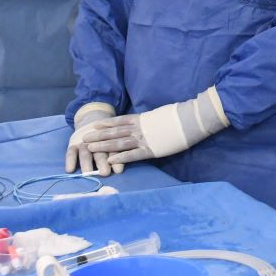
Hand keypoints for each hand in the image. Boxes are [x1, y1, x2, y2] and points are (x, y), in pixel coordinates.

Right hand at [65, 103, 119, 176]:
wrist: (91, 118)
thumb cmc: (106, 137)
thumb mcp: (113, 141)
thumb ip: (118, 153)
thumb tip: (121, 169)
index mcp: (110, 142)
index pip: (114, 152)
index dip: (117, 161)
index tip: (118, 171)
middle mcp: (97, 142)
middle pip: (100, 152)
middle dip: (102, 163)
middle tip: (105, 173)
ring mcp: (84, 142)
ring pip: (86, 152)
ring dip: (87, 162)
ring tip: (87, 173)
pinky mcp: (73, 142)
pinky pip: (70, 152)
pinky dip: (70, 160)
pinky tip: (69, 170)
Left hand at [77, 87, 228, 167]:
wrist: (191, 120)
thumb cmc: (179, 116)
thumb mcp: (161, 115)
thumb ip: (150, 120)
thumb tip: (146, 121)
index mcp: (143, 119)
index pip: (120, 121)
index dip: (106, 124)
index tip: (95, 124)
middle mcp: (140, 128)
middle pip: (115, 132)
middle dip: (98, 135)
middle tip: (84, 138)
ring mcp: (144, 139)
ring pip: (119, 143)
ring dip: (104, 146)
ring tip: (90, 148)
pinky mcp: (151, 150)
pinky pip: (133, 154)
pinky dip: (121, 157)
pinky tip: (110, 160)